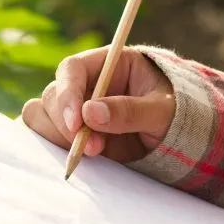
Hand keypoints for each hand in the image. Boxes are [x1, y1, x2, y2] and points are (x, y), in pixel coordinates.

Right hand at [22, 47, 174, 162]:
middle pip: (51, 95)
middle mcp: (85, 86)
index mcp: (107, 65)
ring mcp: (76, 112)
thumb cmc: (178, 114)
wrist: (182, 140)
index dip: (67, 94)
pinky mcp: (73, 135)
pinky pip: (47, 139)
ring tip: (93, 152)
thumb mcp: (163, 111)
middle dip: (65, 124)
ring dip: (57, 138)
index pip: (71, 69)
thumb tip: (90, 113)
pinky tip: (78, 158)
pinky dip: (54, 149)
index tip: (76, 122)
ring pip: (41, 117)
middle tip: (92, 148)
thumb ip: (130, 110)